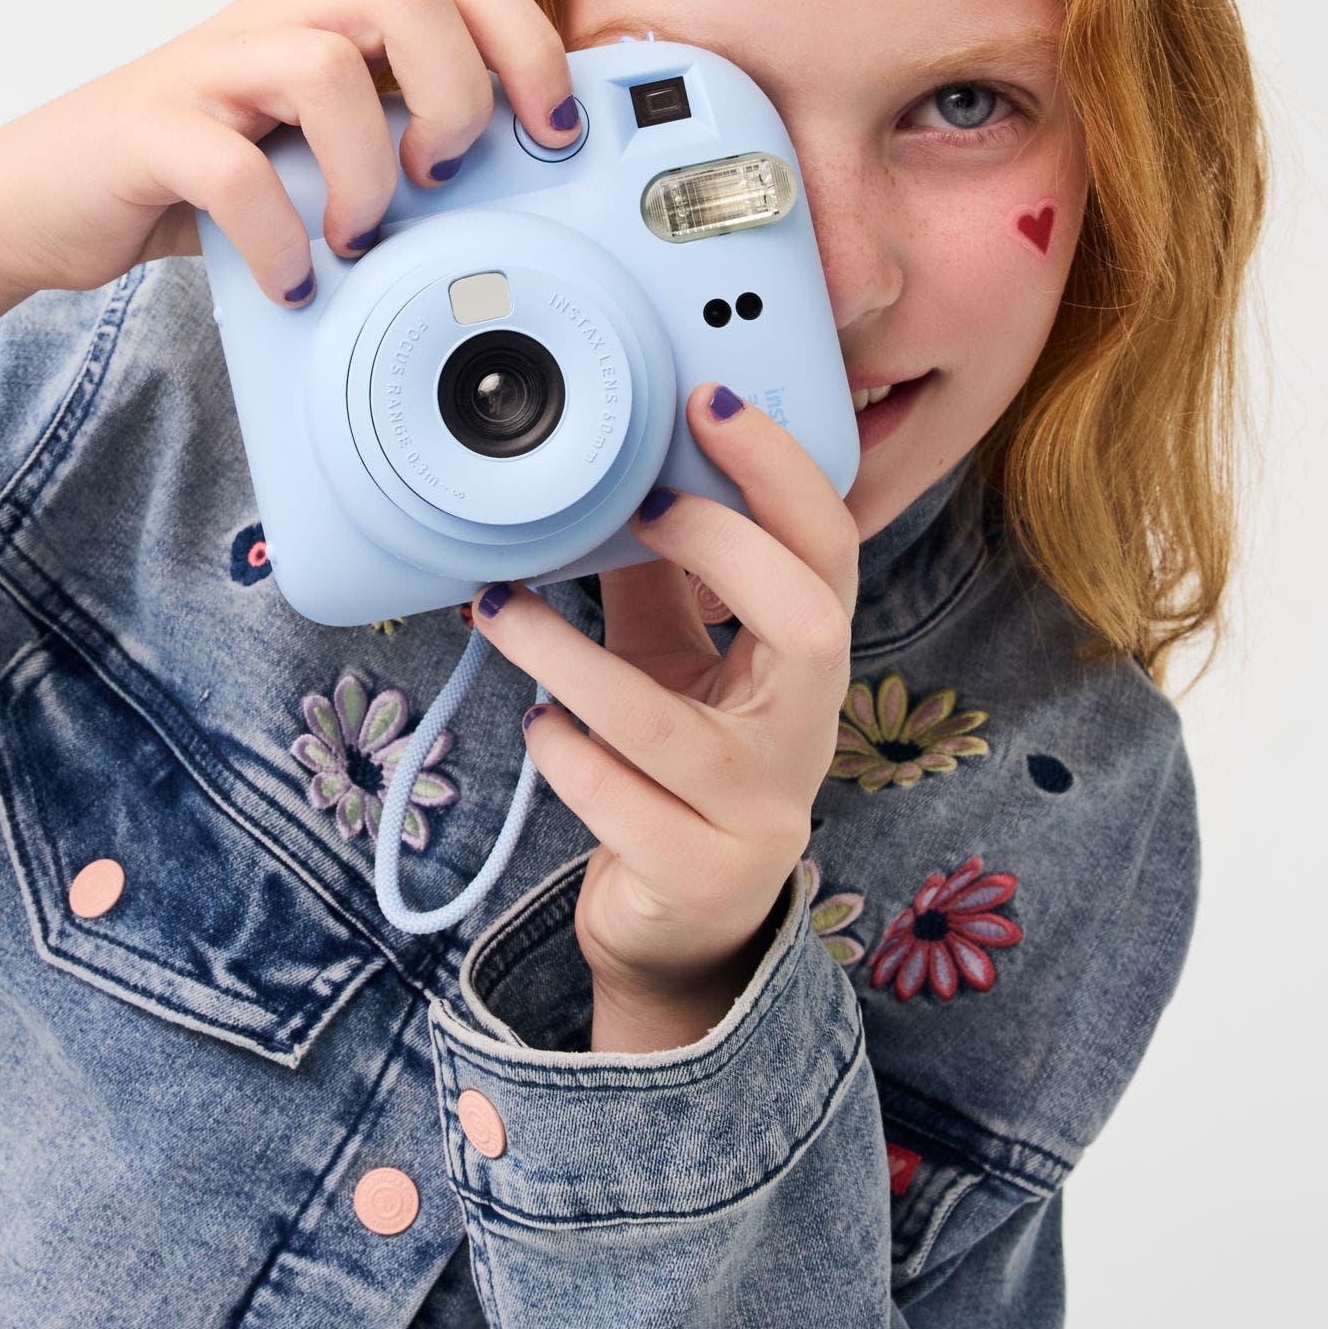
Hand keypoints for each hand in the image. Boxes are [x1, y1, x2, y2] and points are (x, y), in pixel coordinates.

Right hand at [0, 0, 576, 465]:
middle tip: (442, 178)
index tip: (553, 134)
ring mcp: (207, 72)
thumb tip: (526, 188)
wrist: (39, 200)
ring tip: (359, 237)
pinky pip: (230, 168)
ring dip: (368, 169)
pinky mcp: (148, 133)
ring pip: (324, 66)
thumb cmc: (193, 179)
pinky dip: (278, 236)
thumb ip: (394, 139)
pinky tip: (290, 281)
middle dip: (457, 93)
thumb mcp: (312, 148)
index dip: (525, 39)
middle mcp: (273, 22)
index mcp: (327, 15)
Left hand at [467, 384, 857, 1052]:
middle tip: (634, 498)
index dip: (780, 472)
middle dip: (722, 545)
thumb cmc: (679, 771)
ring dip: (570, 656)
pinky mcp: (702, 877)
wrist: (683, 928)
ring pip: (671, 726)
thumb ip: (655, 578)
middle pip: (810, 622)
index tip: (709, 400)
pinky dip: (567, 755)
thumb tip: (612, 464)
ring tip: (498, 609)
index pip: (830, 551)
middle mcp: (805, 737)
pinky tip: (539, 727)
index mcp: (808, 666)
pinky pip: (623, 806)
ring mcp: (761, 816)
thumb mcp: (675, 660)